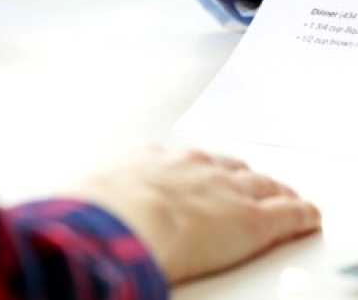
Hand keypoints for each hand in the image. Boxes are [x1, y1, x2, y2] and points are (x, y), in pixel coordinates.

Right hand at [71, 145, 320, 283]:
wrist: (123, 219)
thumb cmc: (98, 210)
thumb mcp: (89, 195)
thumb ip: (93, 197)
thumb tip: (73, 209)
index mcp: (152, 161)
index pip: (183, 159)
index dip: (198, 168)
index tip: (200, 172)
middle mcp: (190, 166)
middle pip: (225, 165)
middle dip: (238, 172)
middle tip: (248, 180)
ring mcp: (221, 188)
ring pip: (260, 183)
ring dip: (271, 188)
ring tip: (280, 192)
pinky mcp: (250, 218)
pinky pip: (286, 212)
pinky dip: (299, 212)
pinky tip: (306, 213)